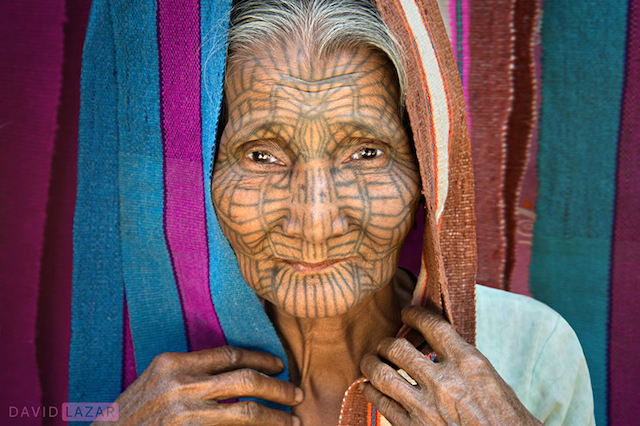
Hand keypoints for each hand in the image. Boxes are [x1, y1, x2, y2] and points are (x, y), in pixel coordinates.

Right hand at [95, 346, 302, 424]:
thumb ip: (191, 375)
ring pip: (246, 411)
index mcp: (172, 363)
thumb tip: (235, 376)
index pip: (229, 354)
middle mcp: (179, 384)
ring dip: (275, 416)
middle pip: (245, 379)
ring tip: (294, 420)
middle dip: (278, 387)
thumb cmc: (130, 416)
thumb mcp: (156, 384)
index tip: (279, 366)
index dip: (261, 359)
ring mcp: (183, 412)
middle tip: (297, 394)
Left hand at [360, 306, 541, 424]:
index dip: (414, 314)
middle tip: (384, 344)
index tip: (406, 313)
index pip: (432, 325)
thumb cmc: (505, 417)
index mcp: (468, 363)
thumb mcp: (489, 378)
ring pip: (382, 374)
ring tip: (370, 360)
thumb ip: (461, 358)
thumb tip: (434, 341)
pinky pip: (381, 403)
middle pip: (398, 348)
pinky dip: (371, 391)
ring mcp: (426, 407)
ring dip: (371, 364)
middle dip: (385, 343)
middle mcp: (444, 382)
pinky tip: (370, 387)